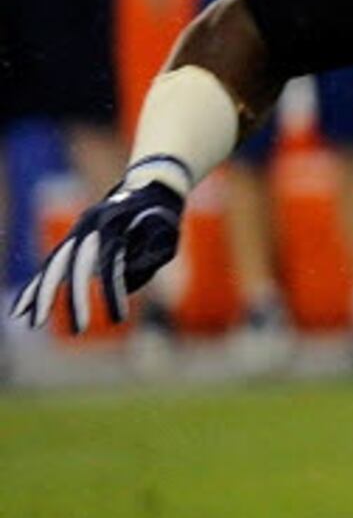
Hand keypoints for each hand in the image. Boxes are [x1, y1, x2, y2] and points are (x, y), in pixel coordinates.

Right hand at [12, 173, 186, 333]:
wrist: (148, 186)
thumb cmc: (162, 215)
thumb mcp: (166, 233)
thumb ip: (147, 256)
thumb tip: (123, 279)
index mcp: (115, 222)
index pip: (110, 262)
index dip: (113, 292)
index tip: (119, 320)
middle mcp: (89, 225)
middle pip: (74, 264)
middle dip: (72, 299)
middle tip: (78, 331)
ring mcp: (76, 233)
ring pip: (54, 265)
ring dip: (41, 295)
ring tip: (31, 323)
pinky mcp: (72, 242)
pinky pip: (51, 267)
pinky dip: (36, 287)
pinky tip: (21, 310)